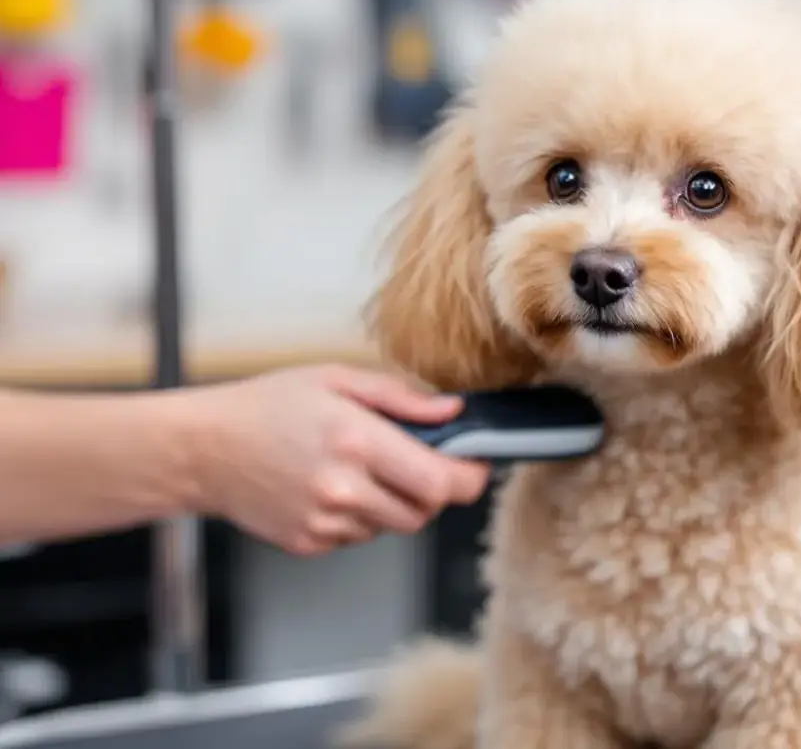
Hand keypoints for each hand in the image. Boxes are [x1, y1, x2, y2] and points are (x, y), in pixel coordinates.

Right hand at [184, 364, 489, 554]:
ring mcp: (326, 522)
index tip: (473, 465)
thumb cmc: (266, 406)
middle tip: (415, 460)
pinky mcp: (311, 543)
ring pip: (395, 525)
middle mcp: (344, 488)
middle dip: (433, 489)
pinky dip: (362, 515)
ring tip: (362, 468)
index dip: (469, 477)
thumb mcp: (336, 380)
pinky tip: (334, 486)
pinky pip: (361, 535)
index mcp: (357, 441)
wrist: (203, 449)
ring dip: (396, 502)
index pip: (442, 483)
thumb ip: (402, 399)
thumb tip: (453, 411)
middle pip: (426, 511)